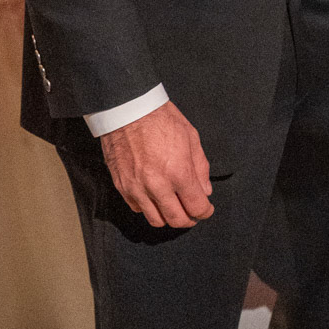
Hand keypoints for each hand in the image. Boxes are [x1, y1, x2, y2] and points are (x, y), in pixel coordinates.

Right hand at [100, 100, 213, 227]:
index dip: (205, 212)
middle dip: (189, 220)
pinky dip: (148, 208)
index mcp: (178, 172)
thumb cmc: (160, 118)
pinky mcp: (122, 186)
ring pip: (156, 220)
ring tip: (174, 207)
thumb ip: (200, 167)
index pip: (196, 207)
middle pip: (177, 220)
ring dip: (168, 217)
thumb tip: (205, 191)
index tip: (206, 209)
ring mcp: (137, 188)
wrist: (127, 109)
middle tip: (192, 213)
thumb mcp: (191, 136)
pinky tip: (155, 197)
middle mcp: (157, 185)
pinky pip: (137, 208)